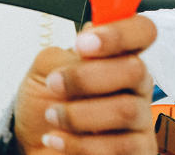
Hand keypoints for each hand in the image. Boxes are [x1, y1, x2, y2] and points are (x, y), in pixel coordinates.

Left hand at [12, 16, 157, 154]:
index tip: (83, 44)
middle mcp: (133, 86)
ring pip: (126, 110)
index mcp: (116, 57)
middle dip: (86, 78)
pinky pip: (119, 147)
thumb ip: (66, 54)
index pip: (141, 31)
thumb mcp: (44, 70)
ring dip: (78, 114)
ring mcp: (139, 119)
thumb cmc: (43, 106)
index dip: (119, 33)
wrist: (33, 145)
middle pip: (135, 70)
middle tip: (55, 84)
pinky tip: (59, 139)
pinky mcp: (138, 151)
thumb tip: (87, 45)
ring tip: (53, 116)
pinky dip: (79, 144)